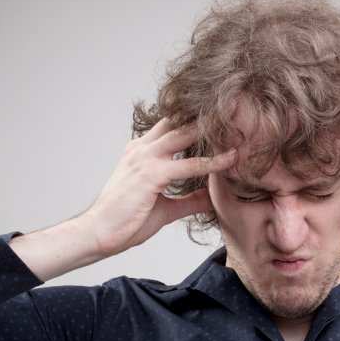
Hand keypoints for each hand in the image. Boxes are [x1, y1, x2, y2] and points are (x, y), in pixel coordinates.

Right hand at [84, 118, 235, 256]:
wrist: (97, 234)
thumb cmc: (125, 222)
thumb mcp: (165, 208)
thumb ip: (189, 199)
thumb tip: (211, 197)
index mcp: (141, 151)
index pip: (172, 125)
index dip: (196, 120)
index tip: (224, 118)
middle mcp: (142, 148)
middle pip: (179, 120)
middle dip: (207, 113)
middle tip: (237, 106)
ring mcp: (145, 159)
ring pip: (185, 134)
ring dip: (213, 129)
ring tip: (242, 124)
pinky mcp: (151, 174)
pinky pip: (189, 164)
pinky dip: (213, 161)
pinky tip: (232, 158)